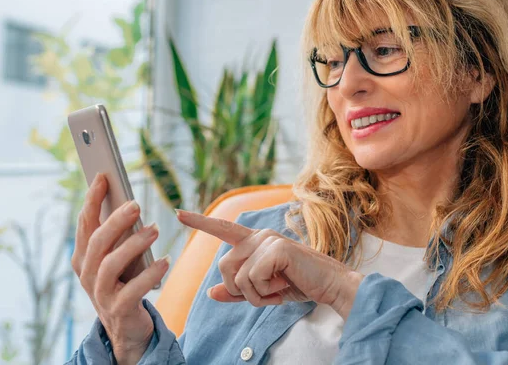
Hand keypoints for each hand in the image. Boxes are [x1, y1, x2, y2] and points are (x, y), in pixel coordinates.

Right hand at [71, 174, 169, 364]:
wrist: (126, 329)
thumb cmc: (125, 283)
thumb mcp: (119, 258)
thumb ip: (119, 235)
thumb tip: (129, 203)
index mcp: (84, 258)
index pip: (85, 223)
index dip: (92, 199)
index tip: (103, 176)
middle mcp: (87, 274)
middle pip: (97, 242)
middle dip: (115, 220)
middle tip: (136, 204)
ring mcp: (100, 294)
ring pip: (110, 264)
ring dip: (132, 244)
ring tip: (154, 230)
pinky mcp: (119, 309)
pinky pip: (132, 290)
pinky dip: (149, 274)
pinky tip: (165, 261)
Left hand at [175, 210, 363, 319]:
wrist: (329, 285)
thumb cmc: (298, 284)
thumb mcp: (263, 291)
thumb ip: (236, 291)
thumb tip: (210, 293)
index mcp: (254, 241)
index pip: (223, 229)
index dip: (200, 222)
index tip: (178, 213)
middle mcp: (258, 235)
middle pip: (223, 267)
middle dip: (239, 289)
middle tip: (267, 291)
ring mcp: (267, 239)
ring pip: (237, 277)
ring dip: (255, 294)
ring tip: (278, 287)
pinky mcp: (276, 249)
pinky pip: (253, 279)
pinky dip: (266, 292)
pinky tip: (284, 285)